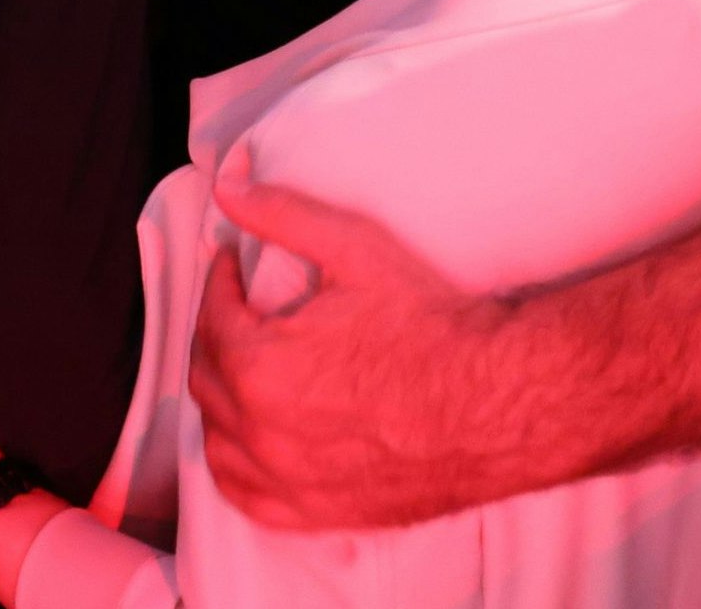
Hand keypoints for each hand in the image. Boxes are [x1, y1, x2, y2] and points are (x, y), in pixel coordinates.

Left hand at [190, 173, 527, 530]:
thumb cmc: (431, 326)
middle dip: (215, 334)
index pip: (214, 318)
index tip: (233, 268)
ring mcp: (287, 481)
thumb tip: (228, 187)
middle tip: (236, 309)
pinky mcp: (314, 513)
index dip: (220, 284)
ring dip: (219, 399)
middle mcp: (262, 433)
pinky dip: (236, 464)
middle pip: (207, 377)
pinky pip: (245, 494)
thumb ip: (283, 215)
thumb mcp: (356, 250)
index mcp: (262, 367)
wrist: (494, 401)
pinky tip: (248, 440)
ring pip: (217, 440)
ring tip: (240, 367)